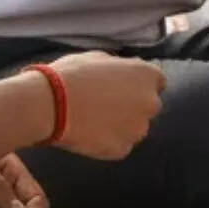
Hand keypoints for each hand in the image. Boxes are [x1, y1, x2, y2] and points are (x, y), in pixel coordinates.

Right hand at [44, 52, 166, 159]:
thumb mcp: (99, 57)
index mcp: (147, 76)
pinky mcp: (123, 150)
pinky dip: (109, 141)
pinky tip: (90, 133)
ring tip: (96, 120)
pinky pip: (120, 144)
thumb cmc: (72, 75)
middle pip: (149, 106)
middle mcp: (150, 103)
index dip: (139, 84)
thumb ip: (120, 67)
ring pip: (135, 128)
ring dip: (122, 125)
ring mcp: (138, 129)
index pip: (157, 82)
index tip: (124, 87)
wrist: (51, 105)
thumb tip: (123, 72)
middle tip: (107, 104)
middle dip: (134, 106)